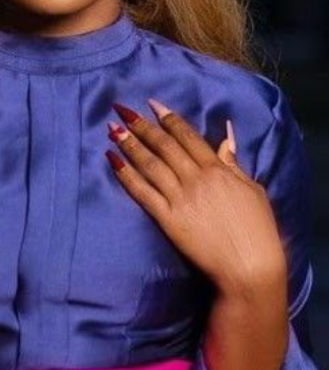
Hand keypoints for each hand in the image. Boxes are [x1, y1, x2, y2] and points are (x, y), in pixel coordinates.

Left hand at [105, 99, 286, 294]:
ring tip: (112, 129)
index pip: (188, 137)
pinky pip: (142, 192)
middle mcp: (196, 179)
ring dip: (130, 144)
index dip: (169, 119)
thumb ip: (233, 165)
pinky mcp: (168, 219)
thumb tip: (225, 139)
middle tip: (122, 109)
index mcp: (217, 169)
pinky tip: (113, 160)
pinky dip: (126, 175)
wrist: (248, 265)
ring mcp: (180, 198)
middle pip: (164, 146)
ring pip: (150, 164)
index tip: (153, 104)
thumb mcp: (252, 190)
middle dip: (142, 126)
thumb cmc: (257, 230)